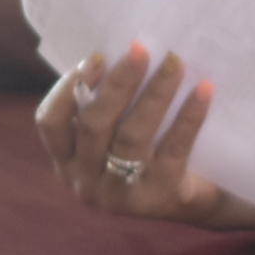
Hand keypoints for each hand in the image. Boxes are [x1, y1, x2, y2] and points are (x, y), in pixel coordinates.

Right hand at [35, 43, 254, 228]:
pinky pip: (172, 151)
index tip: (96, 57)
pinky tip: (203, 90)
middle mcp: (85, 183)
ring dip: (154, 94)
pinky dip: (188, 117)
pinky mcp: (156, 199)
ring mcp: (118, 196)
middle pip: (95, 125)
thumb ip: (110, 106)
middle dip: (119, 82)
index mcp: (68, 162)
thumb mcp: (119, 135)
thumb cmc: (152, 157)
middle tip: (141, 49)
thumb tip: (124, 50)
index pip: (51, 123)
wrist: (197, 204)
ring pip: (131, 136)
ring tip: (175, 63)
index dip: (67, 87)